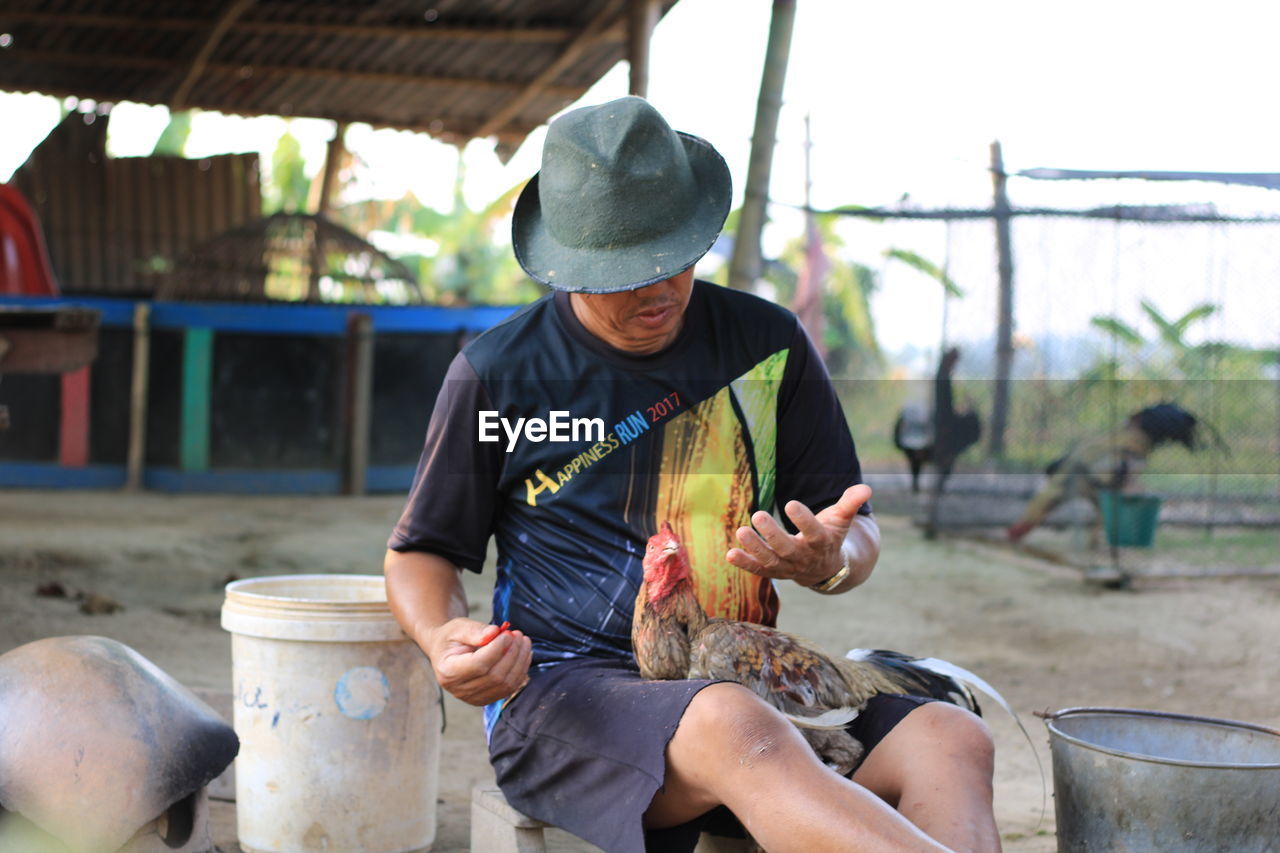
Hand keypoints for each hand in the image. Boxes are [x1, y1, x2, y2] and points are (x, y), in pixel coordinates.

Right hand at [419, 617, 531, 705]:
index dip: (497, 649)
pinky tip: (524, 653)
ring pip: (505, 684)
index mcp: (448, 671)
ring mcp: (473, 698)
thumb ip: (475, 630)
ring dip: (520, 661)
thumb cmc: (452, 638)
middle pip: (494, 676)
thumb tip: (495, 632)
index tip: (507, 634)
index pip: (478, 665)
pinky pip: (509, 688)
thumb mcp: (458, 627)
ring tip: (523, 641)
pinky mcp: (486, 699)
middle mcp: (459, 689)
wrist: (446, 652)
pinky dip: (520, 670)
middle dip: (512, 653)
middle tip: (518, 634)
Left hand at [726, 484, 871, 587]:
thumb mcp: (842, 520)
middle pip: (787, 548)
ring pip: (770, 560)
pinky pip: (759, 570)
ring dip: (754, 548)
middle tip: (758, 515)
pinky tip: (730, 554)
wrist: (828, 569)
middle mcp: (803, 557)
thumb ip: (850, 504)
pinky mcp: (774, 571)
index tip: (791, 503)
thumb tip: (867, 488)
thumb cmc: (831, 536)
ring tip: (740, 531)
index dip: (804, 519)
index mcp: (821, 543)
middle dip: (772, 533)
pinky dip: (745, 563)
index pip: (813, 532)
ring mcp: (788, 567)